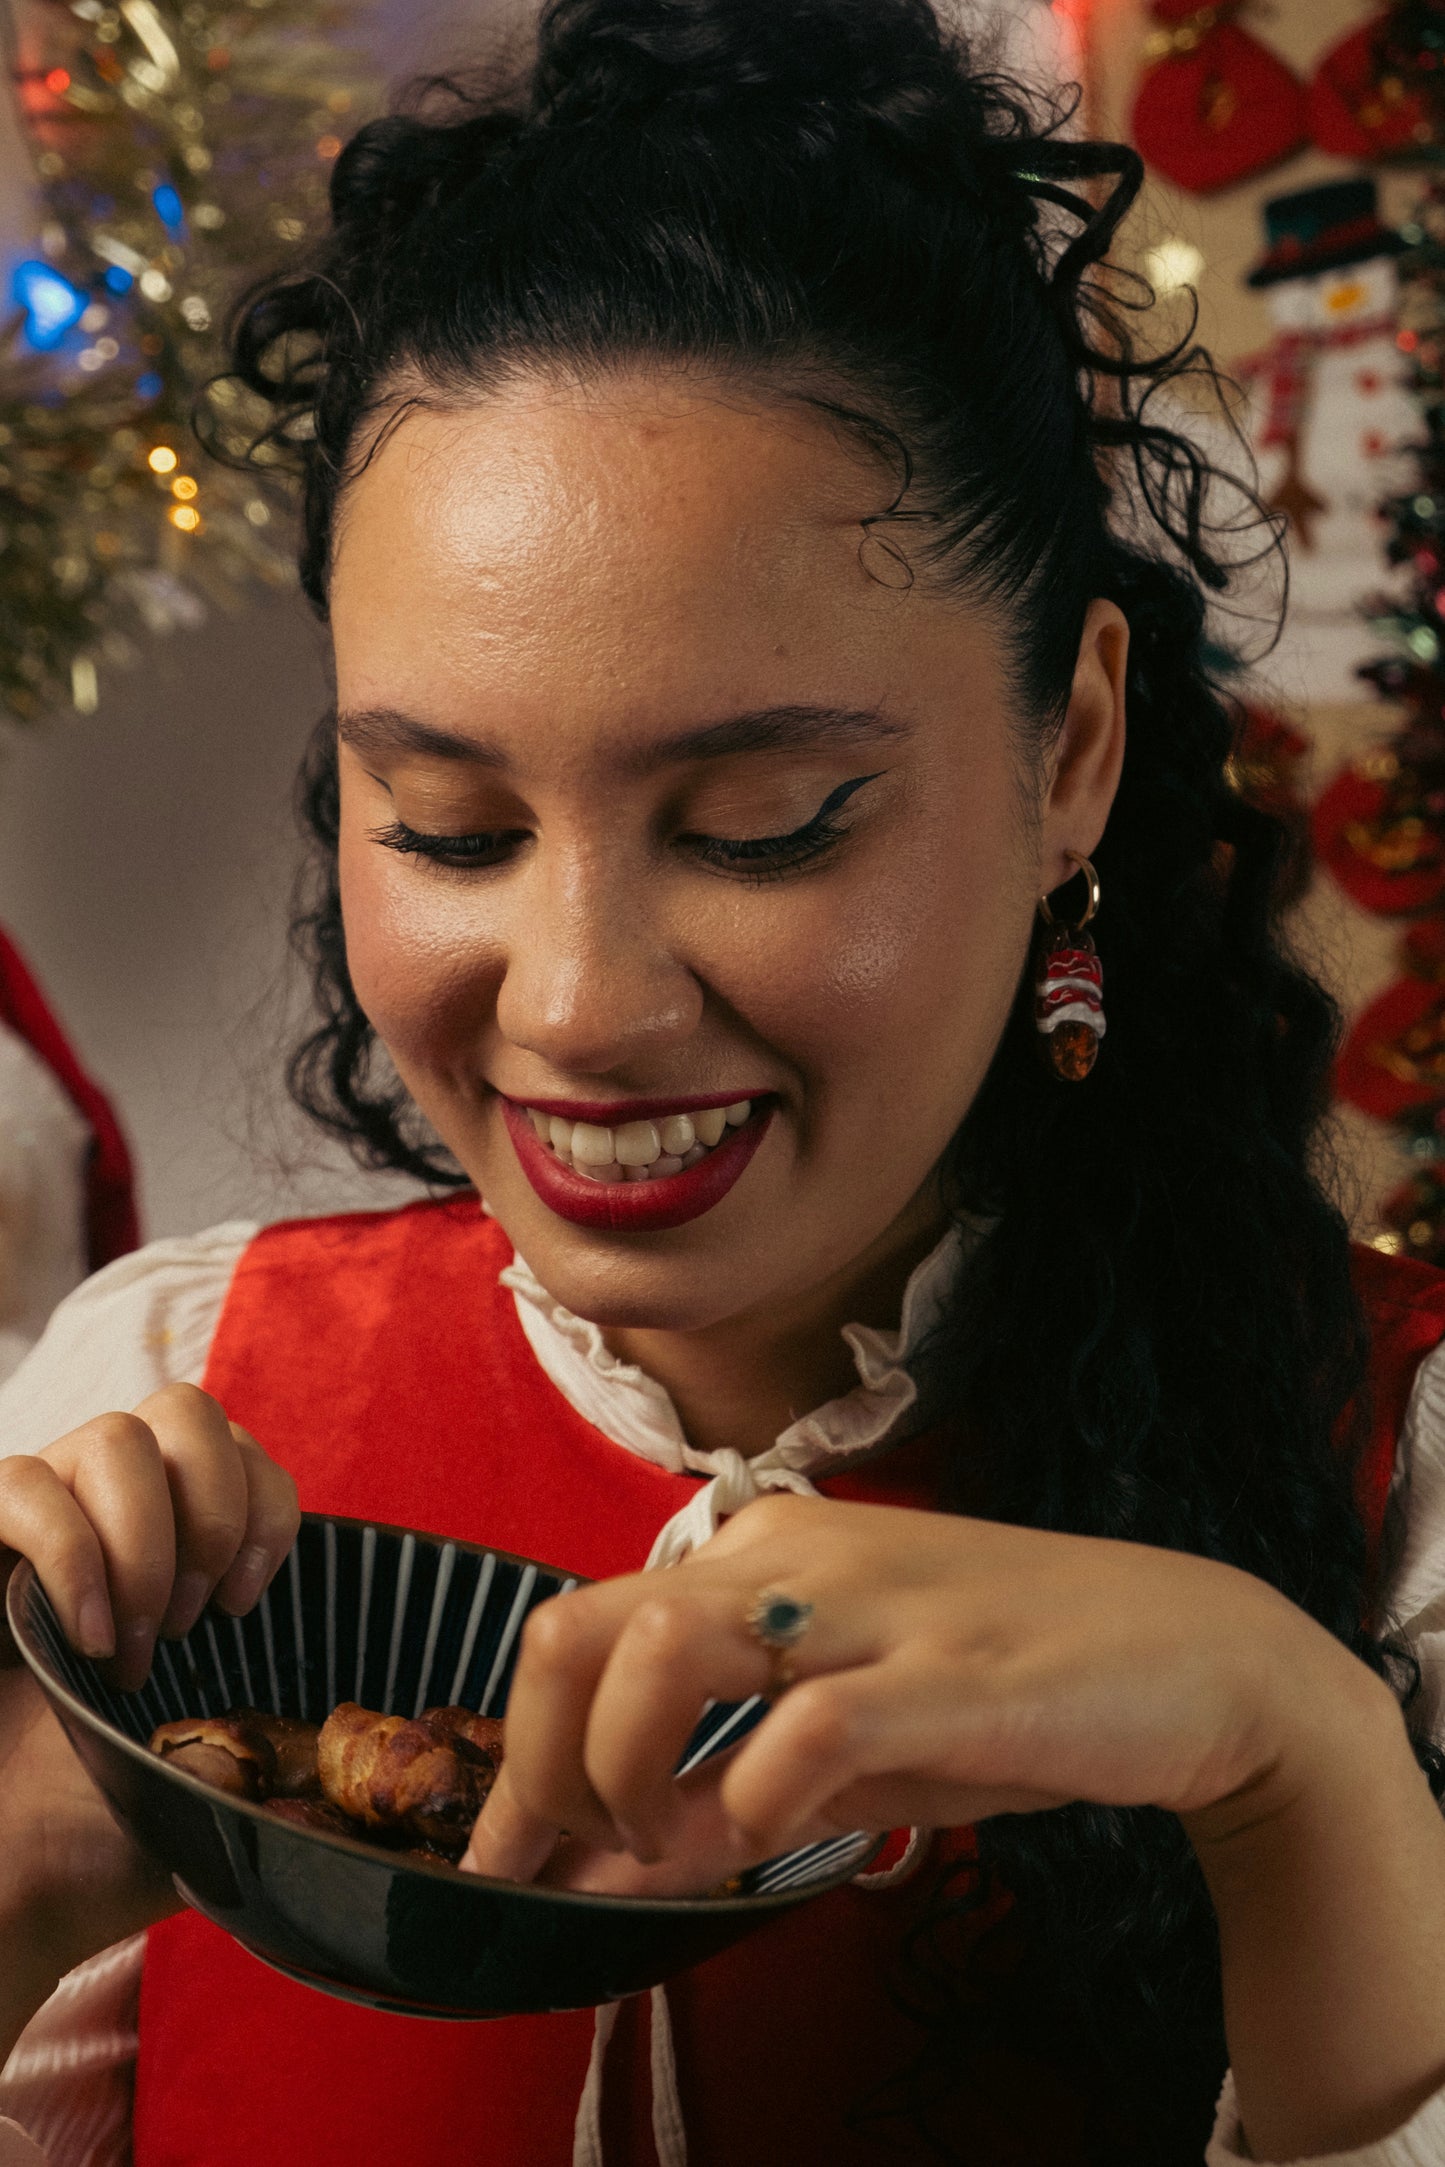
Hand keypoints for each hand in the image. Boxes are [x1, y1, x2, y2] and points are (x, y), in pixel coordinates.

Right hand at [0, 1384, 298, 2036]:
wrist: (3, 1877)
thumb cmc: (97, 1831)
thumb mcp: (209, 1766)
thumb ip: (266, 1729)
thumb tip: (340, 1747)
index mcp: (170, 1543)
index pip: (242, 1451)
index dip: (264, 1507)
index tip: (250, 1603)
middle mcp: (104, 1510)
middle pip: (187, 1411)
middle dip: (213, 1510)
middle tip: (199, 1622)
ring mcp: (37, 1516)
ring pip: (114, 1434)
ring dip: (146, 1542)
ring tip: (137, 1646)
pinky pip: (23, 1484)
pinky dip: (71, 1551)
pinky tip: (91, 1637)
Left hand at [465, 1489, 1379, 1893]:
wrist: (1195, 1657)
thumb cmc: (1008, 1693)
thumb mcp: (845, 1746)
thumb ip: (723, 1795)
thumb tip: (599, 1876)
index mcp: (760, 1559)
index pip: (580, 1631)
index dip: (521, 1761)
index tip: (503, 1865)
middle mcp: (791, 1562)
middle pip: (584, 1632)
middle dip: (543, 1773)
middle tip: (575, 1868)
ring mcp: (866, 1609)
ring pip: (663, 1654)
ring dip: (628, 1776)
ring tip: (670, 1847)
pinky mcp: (945, 1672)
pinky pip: (803, 1732)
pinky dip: (754, 1804)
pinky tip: (767, 1840)